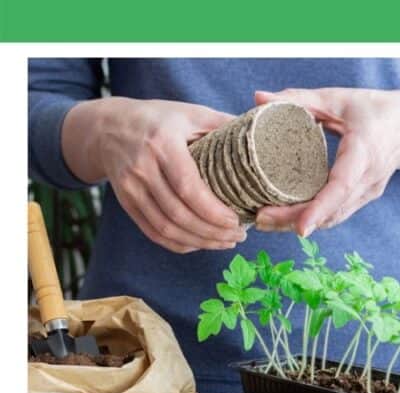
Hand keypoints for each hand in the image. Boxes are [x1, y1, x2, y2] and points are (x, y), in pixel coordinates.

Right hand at [62, 97, 246, 252]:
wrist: (107, 127)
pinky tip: (200, 244)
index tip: (238, 221)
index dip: (214, 211)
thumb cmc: (159, 118)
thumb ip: (225, 125)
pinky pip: (153, 232)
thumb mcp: (191, 113)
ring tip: (225, 242)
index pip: (188, 187)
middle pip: (179, 214)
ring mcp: (130, 187)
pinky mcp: (125, 202)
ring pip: (166, 227)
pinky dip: (178, 244)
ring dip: (199, 241)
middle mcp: (142, 168)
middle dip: (212, 232)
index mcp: (162, 143)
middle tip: (238, 236)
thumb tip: (263, 137)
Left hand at [252, 87, 399, 235]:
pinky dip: (313, 217)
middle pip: (333, 210)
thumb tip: (258, 99)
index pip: (342, 186)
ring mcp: (368, 192)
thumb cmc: (373, 109)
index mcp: (365, 152)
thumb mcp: (336, 98)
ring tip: (265, 220)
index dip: (320, 208)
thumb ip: (298, 99)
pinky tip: (286, 215)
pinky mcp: (364, 197)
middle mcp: (370, 179)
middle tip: (260, 219)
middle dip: (296, 219)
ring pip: (334, 217)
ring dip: (300, 222)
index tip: (301, 227)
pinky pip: (337, 213)